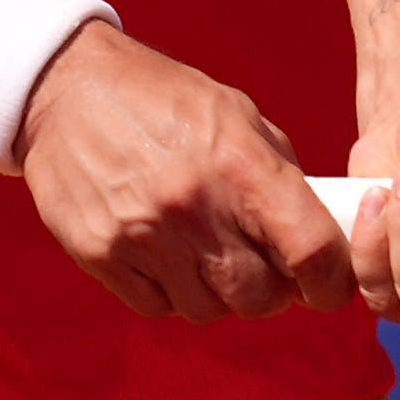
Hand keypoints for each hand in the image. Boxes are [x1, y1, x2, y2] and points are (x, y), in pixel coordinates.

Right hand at [16, 22, 354, 323]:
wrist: (68, 88)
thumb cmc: (163, 99)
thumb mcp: (236, 114)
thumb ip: (279, 174)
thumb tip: (319, 233)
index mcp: (240, 164)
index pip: (311, 249)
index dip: (332, 281)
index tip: (328, 284)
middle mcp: (195, 207)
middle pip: (261, 297)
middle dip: (271, 289)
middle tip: (260, 264)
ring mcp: (144, 237)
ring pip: (209, 310)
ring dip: (217, 292)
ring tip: (204, 251)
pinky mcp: (102, 256)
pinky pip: (158, 307)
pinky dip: (170, 292)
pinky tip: (164, 253)